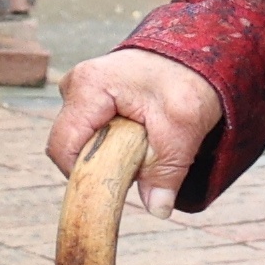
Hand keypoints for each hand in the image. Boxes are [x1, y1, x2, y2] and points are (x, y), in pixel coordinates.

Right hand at [48, 50, 225, 202]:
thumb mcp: (184, 128)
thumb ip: (167, 171)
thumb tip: (158, 209)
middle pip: (72, 146)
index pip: (65, 147)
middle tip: (138, 161)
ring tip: (144, 142)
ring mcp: (81, 92)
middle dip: (103, 163)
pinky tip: (139, 136)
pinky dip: (115, 143)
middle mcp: (75, 87)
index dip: (84, 174)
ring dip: (111, 153)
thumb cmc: (190, 81)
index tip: (115, 184)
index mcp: (89, 87)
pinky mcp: (92, 100)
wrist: (199, 54)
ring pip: (83, 142)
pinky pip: (93, 133)